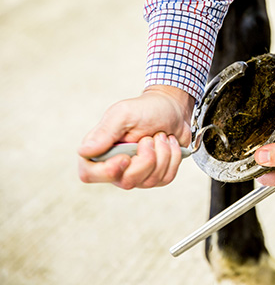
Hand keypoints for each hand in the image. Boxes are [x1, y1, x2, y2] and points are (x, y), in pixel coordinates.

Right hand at [77, 85, 194, 188]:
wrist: (172, 108)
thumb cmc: (146, 109)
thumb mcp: (124, 114)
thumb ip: (105, 132)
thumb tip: (84, 151)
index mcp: (100, 150)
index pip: (89, 174)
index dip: (108, 171)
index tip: (126, 157)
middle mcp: (116, 166)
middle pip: (126, 182)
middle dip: (146, 159)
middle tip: (150, 137)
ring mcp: (136, 174)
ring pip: (149, 181)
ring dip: (162, 154)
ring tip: (161, 136)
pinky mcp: (156, 176)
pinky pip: (166, 178)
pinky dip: (173, 157)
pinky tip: (170, 143)